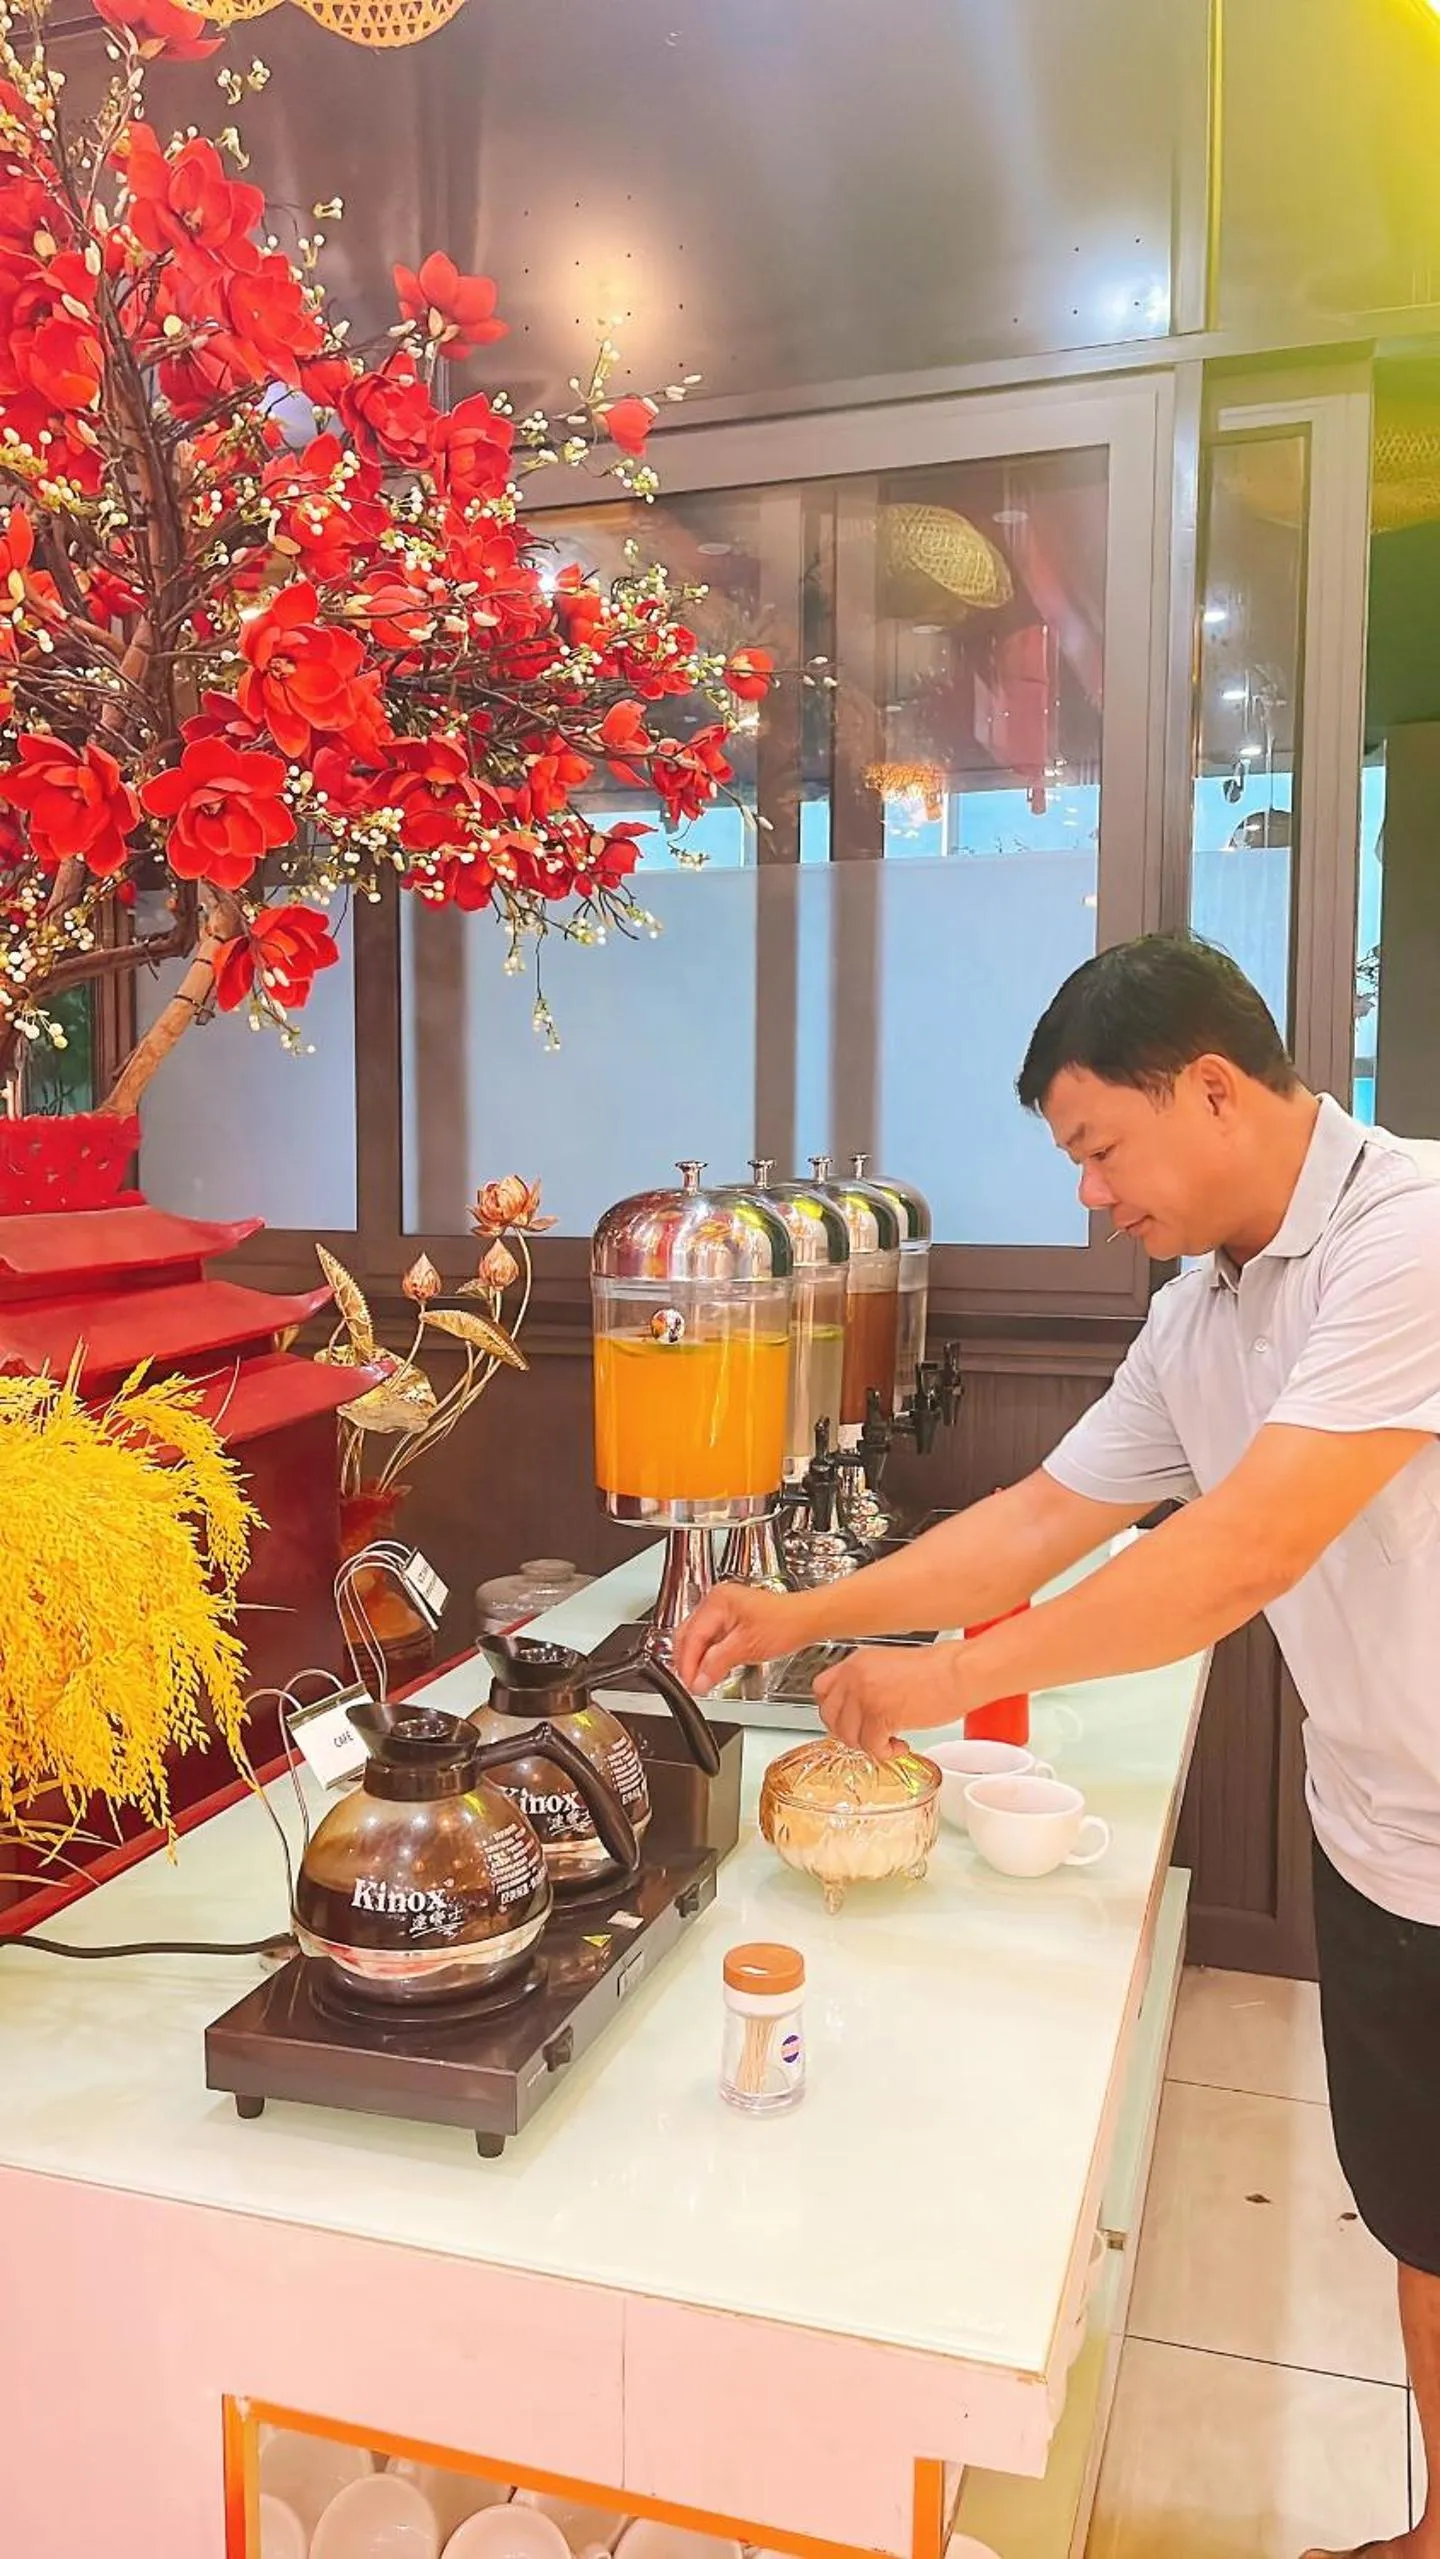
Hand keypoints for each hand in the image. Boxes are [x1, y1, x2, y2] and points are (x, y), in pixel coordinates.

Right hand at [672, 1583, 802, 1696]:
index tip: (690, 1684)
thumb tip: (698, 1681)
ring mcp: (725, 1609)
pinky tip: (712, 1668)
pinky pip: (711, 1638)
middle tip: (691, 1684)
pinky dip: (709, 1654)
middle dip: (688, 1661)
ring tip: (700, 1680)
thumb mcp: (747, 1648)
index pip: (692, 1636)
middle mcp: (718, 1601)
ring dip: (698, 1659)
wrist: (807, 1620)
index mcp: (718, 1602)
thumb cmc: (786, 1624)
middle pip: (689, 1634)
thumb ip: (717, 1664)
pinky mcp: (733, 1618)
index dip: (688, 1664)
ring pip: (699, 1637)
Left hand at [812, 1643, 964, 1760]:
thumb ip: (868, 1683)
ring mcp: (865, 1695)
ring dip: (869, 1745)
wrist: (959, 1672)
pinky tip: (901, 1745)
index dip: (832, 1710)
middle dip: (848, 1733)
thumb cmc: (937, 1670)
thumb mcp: (891, 1667)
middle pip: (830, 1716)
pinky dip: (886, 1753)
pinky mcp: (881, 1716)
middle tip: (869, 1736)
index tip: (846, 1720)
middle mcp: (855, 1676)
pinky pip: (871, 1747)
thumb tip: (858, 1710)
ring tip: (889, 1742)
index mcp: (857, 1662)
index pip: (821, 1689)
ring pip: (849, 1736)